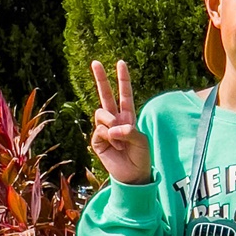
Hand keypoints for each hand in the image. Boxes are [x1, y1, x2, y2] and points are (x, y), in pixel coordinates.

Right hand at [90, 60, 151, 185]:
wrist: (132, 174)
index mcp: (128, 116)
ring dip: (111, 124)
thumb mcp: (141, 141)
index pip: (125, 94)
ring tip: (119, 140)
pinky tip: (114, 147)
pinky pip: (100, 130)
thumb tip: (111, 128)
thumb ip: (129, 131)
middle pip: (105, 95)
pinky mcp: (97, 139)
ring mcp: (104, 129)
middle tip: (95, 62)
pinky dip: (108, 138)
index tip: (120, 63)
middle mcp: (115, 120)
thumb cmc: (140, 156)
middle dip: (101, 78)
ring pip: (102, 114)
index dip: (123, 79)